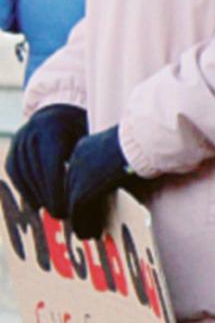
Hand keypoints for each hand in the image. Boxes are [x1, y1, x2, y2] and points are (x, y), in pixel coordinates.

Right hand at [6, 103, 86, 217]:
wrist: (62, 109)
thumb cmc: (84, 126)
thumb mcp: (89, 136)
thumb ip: (88, 158)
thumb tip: (93, 188)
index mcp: (52, 129)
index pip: (50, 167)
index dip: (55, 191)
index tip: (65, 208)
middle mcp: (30, 133)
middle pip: (36, 173)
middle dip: (47, 197)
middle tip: (60, 214)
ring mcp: (19, 140)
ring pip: (23, 175)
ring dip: (35, 195)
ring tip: (50, 210)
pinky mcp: (13, 148)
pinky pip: (15, 172)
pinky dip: (24, 188)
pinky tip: (36, 203)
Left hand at [65, 126, 133, 238]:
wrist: (141, 144)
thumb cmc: (142, 143)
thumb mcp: (123, 147)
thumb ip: (115, 158)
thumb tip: (122, 170)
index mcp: (84, 147)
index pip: (78, 174)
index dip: (84, 191)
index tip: (91, 203)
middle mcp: (75, 161)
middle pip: (72, 190)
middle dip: (80, 207)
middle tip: (89, 221)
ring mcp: (75, 177)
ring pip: (72, 204)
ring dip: (81, 220)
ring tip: (90, 232)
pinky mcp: (81, 192)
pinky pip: (78, 213)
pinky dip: (83, 225)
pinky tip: (92, 233)